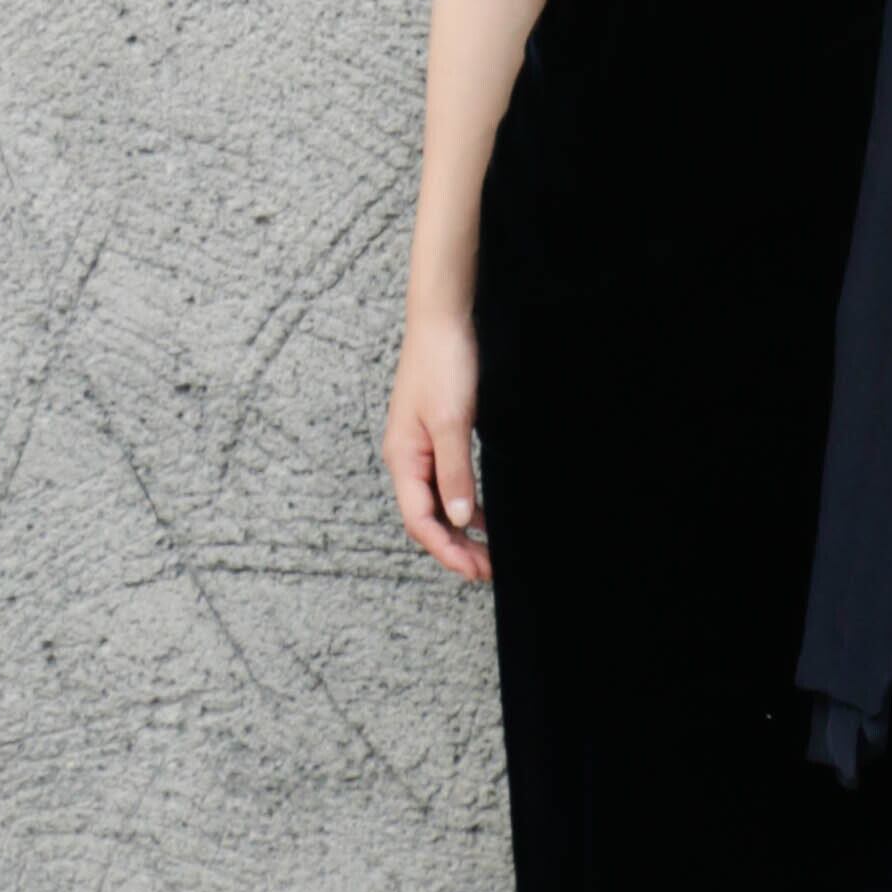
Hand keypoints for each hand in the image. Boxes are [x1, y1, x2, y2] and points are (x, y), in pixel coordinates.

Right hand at [384, 310, 488, 580]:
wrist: (442, 320)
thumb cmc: (442, 364)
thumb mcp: (453, 422)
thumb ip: (455, 473)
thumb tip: (459, 519)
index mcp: (403, 458)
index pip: (420, 521)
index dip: (447, 551)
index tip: (475, 571)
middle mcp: (406, 458)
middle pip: (426, 518)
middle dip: (454, 548)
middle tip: (487, 570)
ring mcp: (419, 448)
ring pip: (435, 502)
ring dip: (459, 530)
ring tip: (487, 551)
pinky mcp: (434, 436)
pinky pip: (444, 482)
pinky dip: (462, 504)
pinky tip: (481, 514)